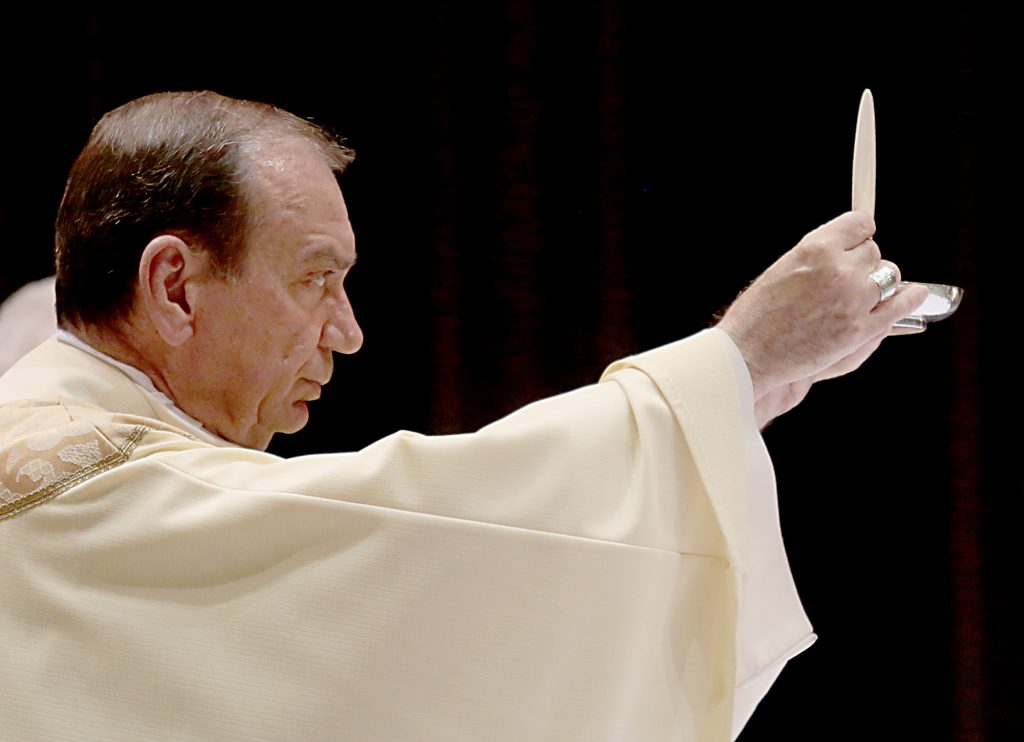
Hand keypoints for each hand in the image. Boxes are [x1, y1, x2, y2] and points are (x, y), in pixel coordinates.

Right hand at [716, 211, 928, 423]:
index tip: (858, 241)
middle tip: (849, 280)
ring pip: (889, 277)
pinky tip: (915, 295)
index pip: (860, 224)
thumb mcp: (783, 270)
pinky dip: (911, 298)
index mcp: (815, 249)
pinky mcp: (860, 330)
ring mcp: (853, 300)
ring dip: (881, 283)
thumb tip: (845, 249)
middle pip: (875, 253)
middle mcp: (838, 269)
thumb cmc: (757, 316)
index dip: (859, 234)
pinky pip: (900, 306)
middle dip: (864, 264)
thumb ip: (817, 258)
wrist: (749, 355)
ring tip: (866, 294)